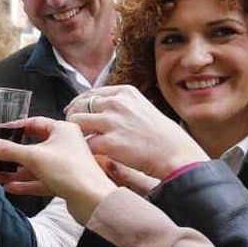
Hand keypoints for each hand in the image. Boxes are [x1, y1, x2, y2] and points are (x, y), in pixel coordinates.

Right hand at [0, 118, 116, 224]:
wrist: (93, 200)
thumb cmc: (70, 170)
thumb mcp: (34, 156)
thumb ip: (9, 150)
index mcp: (62, 130)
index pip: (34, 123)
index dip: (15, 128)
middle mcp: (64, 145)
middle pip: (32, 147)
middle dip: (11, 155)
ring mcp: (64, 165)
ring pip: (34, 166)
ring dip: (15, 172)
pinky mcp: (64, 182)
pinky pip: (40, 180)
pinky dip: (26, 183)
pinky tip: (10, 187)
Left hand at [65, 86, 205, 179]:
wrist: (174, 152)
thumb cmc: (160, 135)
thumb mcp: (142, 107)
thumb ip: (121, 105)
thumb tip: (99, 108)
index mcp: (124, 92)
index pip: (91, 93)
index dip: (79, 104)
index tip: (73, 112)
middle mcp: (116, 103)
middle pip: (80, 106)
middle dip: (74, 118)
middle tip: (73, 130)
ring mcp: (112, 122)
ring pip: (76, 122)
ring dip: (75, 133)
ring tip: (79, 143)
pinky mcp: (109, 143)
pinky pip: (85, 143)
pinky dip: (84, 149)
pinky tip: (88, 154)